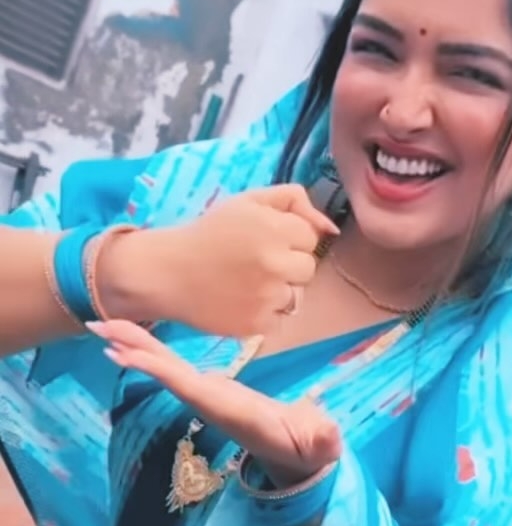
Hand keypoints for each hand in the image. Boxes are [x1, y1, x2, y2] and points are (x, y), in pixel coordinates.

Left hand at [90, 319, 341, 484]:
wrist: (301, 459)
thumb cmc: (310, 449)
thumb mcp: (320, 446)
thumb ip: (323, 440)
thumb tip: (329, 433)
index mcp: (231, 410)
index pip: (190, 387)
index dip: (159, 370)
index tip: (127, 354)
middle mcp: (211, 402)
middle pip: (166, 372)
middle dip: (134, 349)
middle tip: (98, 324)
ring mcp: (209, 395)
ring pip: (166, 367)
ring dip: (136, 345)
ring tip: (105, 324)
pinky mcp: (213, 388)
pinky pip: (176, 366)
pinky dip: (154, 350)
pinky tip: (134, 339)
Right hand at [98, 185, 338, 337]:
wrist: (166, 272)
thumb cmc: (209, 233)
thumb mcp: (247, 202)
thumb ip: (294, 200)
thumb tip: (331, 228)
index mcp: (274, 228)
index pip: (310, 237)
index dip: (287, 238)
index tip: (261, 240)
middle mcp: (274, 263)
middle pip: (308, 268)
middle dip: (286, 265)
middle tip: (253, 263)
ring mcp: (267, 297)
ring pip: (295, 296)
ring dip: (277, 291)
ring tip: (245, 283)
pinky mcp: (257, 325)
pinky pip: (279, 319)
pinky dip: (263, 313)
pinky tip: (239, 301)